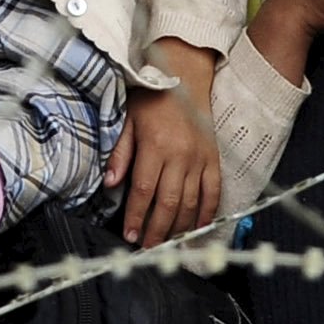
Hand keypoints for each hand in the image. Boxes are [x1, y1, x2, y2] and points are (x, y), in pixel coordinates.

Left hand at [106, 44, 220, 246]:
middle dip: (156, 230)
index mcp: (155, 146)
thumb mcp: (128, 120)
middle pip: (168, 203)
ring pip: (191, 203)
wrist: (186, 76)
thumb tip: (110, 183)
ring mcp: (200, 158)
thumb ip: (120, 153)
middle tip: (147, 247)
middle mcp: (180, 155)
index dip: (136, 217)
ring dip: (178, 228)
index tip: (129, 236)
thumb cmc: (152, 98)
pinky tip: (197, 228)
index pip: (143, 191)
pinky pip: (213, 192)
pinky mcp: (213, 159)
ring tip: (167, 243)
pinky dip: (206, 213)